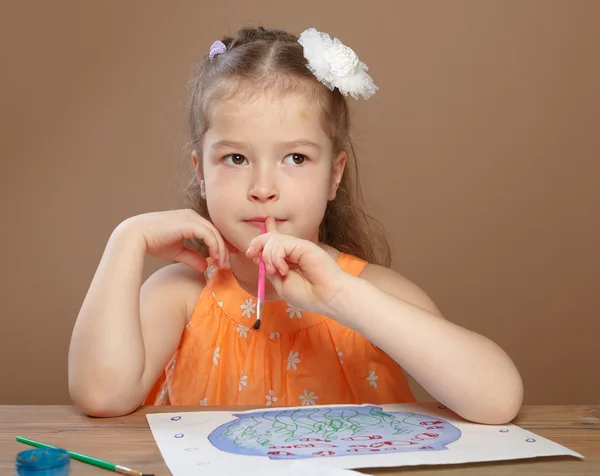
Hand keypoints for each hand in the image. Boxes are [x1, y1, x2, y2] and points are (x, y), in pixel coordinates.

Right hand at [115, 209, 234, 271]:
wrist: (135, 236)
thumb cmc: (153, 242)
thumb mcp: (177, 251)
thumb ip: (192, 257)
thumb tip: (205, 266)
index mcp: (190, 219)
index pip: (212, 231)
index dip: (221, 244)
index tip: (226, 259)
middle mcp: (192, 216)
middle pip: (216, 231)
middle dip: (225, 248)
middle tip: (228, 264)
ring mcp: (191, 217)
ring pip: (215, 234)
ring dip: (221, 250)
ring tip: (223, 265)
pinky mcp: (189, 223)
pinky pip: (209, 235)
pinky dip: (215, 247)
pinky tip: (215, 258)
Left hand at [245, 217, 347, 315]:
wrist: (326, 297)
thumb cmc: (306, 295)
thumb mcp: (280, 283)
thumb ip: (270, 268)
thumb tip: (258, 255)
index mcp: (287, 260)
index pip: (271, 243)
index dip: (259, 241)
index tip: (250, 252)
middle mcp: (292, 251)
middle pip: (268, 238)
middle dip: (256, 244)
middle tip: (252, 256)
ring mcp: (297, 247)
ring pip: (272, 240)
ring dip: (268, 258)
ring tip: (277, 272)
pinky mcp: (302, 244)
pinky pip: (279, 244)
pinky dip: (276, 258)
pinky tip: (284, 270)